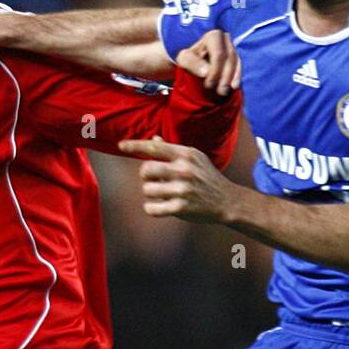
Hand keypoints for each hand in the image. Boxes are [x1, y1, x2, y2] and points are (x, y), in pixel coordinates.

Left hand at [118, 136, 233, 223]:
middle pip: (145, 170)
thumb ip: (172, 150)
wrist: (227, 200)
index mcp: (186, 154)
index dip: (135, 146)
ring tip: (162, 193)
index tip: (121, 146)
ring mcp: (182, 190)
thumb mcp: (194, 159)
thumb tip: (153, 139)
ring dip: (150, 193)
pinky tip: (159, 206)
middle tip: (154, 180)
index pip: (154, 147)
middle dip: (146, 176)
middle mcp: (184, 170)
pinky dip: (151, 208)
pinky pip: (151, 208)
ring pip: (147, 190)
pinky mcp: (181, 208)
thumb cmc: (206, 177)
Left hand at [175, 29, 240, 94]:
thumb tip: (206, 72)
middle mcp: (226, 40)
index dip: (216, 71)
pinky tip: (234, 87)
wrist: (193, 62)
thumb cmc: (188, 59)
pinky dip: (237, 77)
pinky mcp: (235, 58)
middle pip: (230, 58)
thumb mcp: (184, 59)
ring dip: (232, 78)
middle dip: (225, 76)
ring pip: (235, 62)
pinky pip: (239, 67)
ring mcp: (232, 48)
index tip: (209, 85)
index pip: (219, 54)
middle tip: (220, 91)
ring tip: (226, 91)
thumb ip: (192, 63)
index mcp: (213, 37)